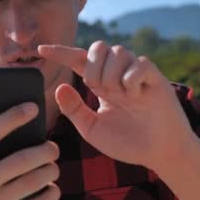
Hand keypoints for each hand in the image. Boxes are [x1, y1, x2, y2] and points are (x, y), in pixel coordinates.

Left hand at [38, 41, 199, 171]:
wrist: (159, 153)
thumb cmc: (127, 142)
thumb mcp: (93, 129)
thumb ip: (74, 110)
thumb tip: (59, 87)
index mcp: (101, 84)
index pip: (78, 61)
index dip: (61, 52)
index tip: (40, 49)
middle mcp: (117, 74)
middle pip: (98, 47)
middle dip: (92, 65)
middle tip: (99, 89)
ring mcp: (136, 74)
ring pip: (118, 51)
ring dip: (112, 74)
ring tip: (120, 95)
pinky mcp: (155, 78)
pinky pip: (140, 63)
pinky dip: (132, 79)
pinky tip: (137, 95)